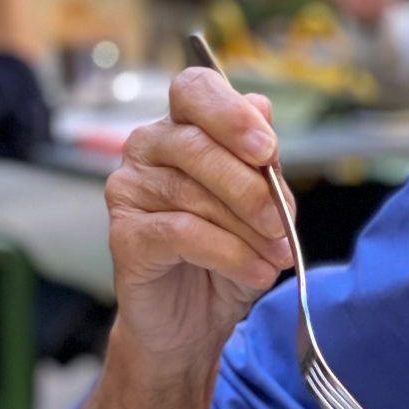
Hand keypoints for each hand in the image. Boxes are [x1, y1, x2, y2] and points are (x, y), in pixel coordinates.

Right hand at [105, 66, 295, 359]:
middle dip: (252, 188)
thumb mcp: (260, 207)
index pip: (195, 89)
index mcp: (183, 127)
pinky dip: (229, 254)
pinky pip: (182, 232)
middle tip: (284, 225)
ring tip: (277, 257)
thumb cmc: (228, 255)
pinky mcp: (124, 234)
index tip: (266, 149)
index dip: (231, 114)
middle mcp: (148, 148)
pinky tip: (255, 272)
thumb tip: (263, 108)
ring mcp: (129, 189)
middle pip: (198, 145)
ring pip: (195, 194)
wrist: (195, 320)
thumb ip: (262, 161)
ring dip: (248, 230)